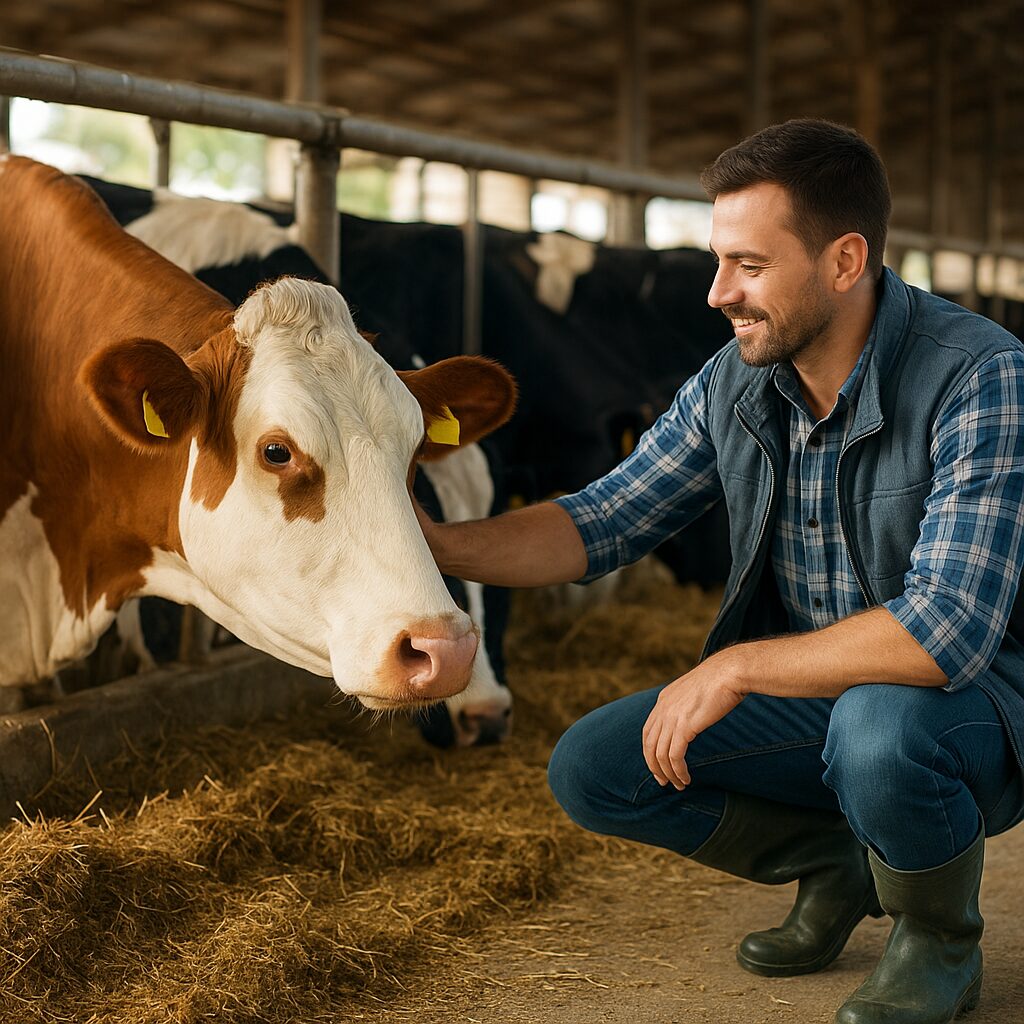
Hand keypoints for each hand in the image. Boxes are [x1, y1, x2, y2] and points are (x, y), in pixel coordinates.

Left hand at [642, 650, 747, 789]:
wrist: (730, 672)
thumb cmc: (721, 680)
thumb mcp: (695, 691)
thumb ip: (687, 704)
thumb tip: (691, 718)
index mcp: (664, 699)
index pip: (648, 730)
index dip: (650, 750)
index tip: (658, 765)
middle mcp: (663, 708)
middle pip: (649, 744)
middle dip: (654, 766)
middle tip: (663, 781)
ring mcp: (672, 717)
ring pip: (660, 754)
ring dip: (668, 773)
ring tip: (678, 785)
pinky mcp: (684, 726)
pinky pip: (674, 756)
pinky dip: (678, 770)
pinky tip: (686, 778)